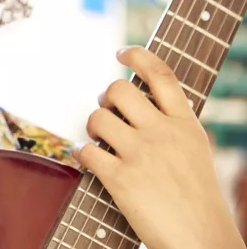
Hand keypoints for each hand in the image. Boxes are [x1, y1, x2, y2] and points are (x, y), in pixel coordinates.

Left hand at [72, 46, 245, 248]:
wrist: (202, 242)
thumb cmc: (196, 200)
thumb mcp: (195, 151)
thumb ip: (171, 125)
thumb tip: (140, 104)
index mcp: (185, 125)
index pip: (161, 75)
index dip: (137, 56)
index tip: (121, 52)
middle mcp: (163, 134)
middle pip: (118, 90)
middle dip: (104, 98)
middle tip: (106, 112)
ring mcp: (141, 155)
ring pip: (97, 117)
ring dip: (92, 127)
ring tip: (99, 140)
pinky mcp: (121, 179)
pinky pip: (86, 150)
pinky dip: (80, 152)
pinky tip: (87, 159)